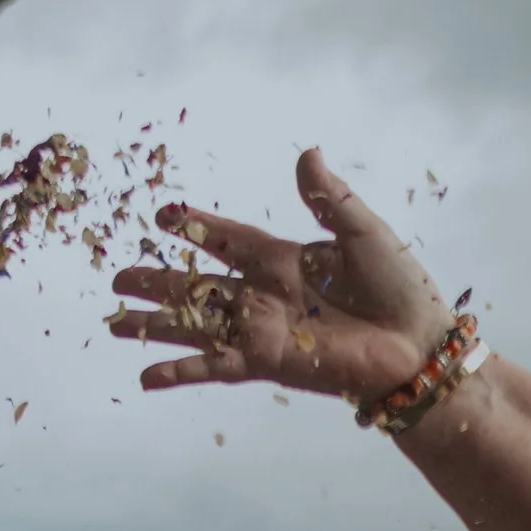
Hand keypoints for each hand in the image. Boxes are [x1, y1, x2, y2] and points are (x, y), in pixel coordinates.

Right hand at [108, 149, 450, 411]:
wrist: (416, 346)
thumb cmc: (399, 288)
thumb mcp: (364, 233)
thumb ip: (328, 199)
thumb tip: (307, 153)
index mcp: (282, 259)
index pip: (226, 239)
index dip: (195, 228)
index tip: (162, 217)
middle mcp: (262, 295)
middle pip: (195, 286)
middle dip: (156, 282)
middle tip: (117, 277)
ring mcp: (260, 330)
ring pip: (194, 326)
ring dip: (154, 325)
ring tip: (114, 323)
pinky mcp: (265, 362)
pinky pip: (213, 366)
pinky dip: (179, 372)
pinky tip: (144, 377)